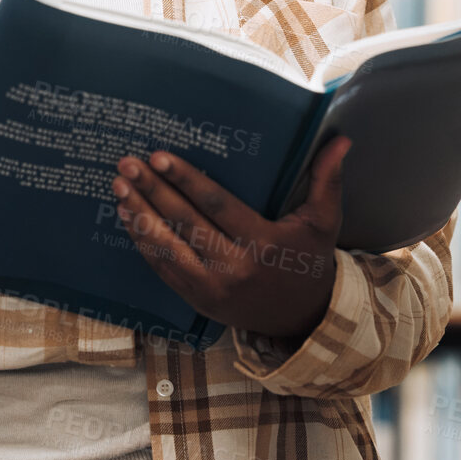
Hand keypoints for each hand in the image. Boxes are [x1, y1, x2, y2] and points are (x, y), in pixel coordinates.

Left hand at [110, 135, 350, 340]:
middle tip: (127, 164)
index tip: (158, 157)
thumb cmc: (311, 261)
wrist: (304, 320)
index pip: (216, 205)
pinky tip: (127, 217)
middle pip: (185, 224)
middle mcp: (234, 269)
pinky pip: (163, 270)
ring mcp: (211, 289)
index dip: (185, 180)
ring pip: (167, 249)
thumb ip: (328, 179)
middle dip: (152, 192)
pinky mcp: (197, 301)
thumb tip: (341, 139)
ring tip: (118, 187)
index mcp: (263, 245)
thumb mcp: (324, 222)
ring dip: (139, 216)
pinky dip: (142, 244)